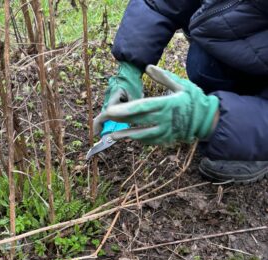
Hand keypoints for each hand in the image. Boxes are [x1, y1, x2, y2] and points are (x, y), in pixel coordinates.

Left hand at [95, 65, 219, 144]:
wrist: (207, 120)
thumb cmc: (193, 99)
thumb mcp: (182, 84)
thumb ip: (163, 77)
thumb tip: (148, 67)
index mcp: (166, 104)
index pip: (141, 108)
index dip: (124, 111)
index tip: (110, 112)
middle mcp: (163, 120)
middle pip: (136, 121)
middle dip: (119, 121)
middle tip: (104, 120)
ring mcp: (164, 132)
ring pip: (140, 135)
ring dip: (125, 135)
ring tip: (111, 136)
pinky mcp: (165, 139)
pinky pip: (148, 140)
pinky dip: (137, 138)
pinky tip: (127, 137)